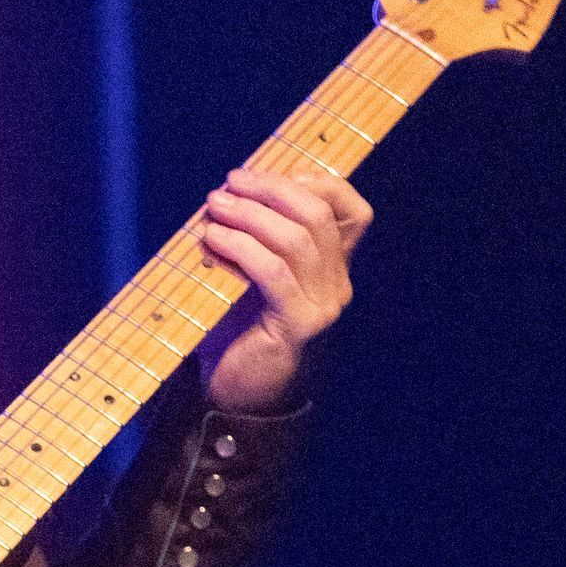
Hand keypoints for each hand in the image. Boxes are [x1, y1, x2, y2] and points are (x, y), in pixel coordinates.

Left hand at [195, 163, 373, 411]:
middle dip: (271, 189)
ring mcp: (323, 307)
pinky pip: (273, 273)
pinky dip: (241, 248)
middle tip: (230, 183)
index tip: (265, 175)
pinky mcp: (298, 325)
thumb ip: (257, 235)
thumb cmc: (235, 326)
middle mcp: (337, 285)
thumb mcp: (250, 272)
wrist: (233, 391)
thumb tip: (232, 188)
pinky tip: (213, 239)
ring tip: (214, 207)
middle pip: (319, 216)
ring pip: (296, 240)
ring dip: (250, 215)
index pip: (352, 211)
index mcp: (334, 267)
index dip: (314, 181)